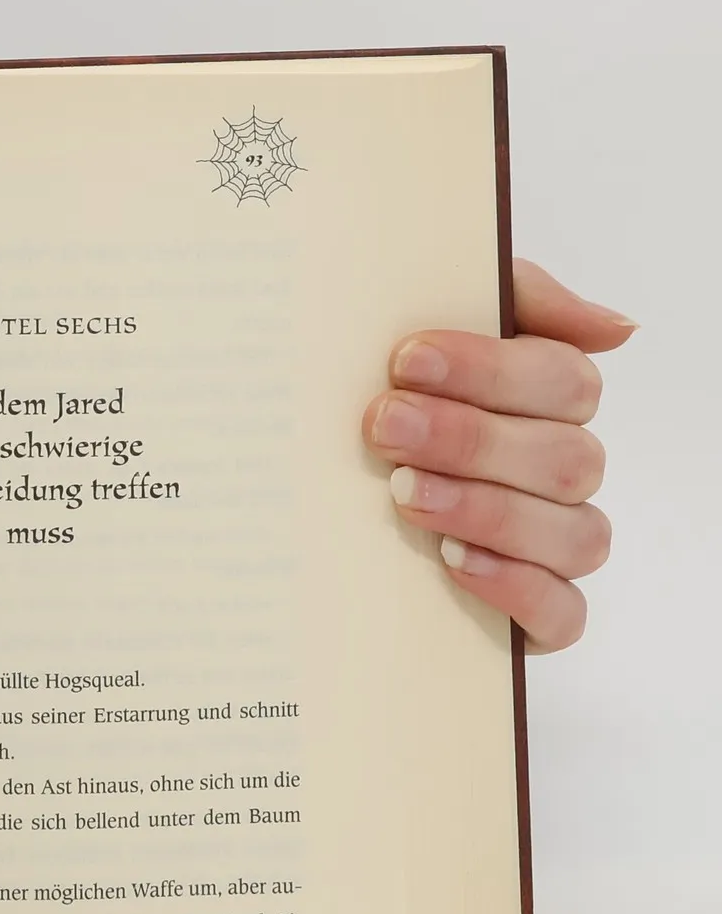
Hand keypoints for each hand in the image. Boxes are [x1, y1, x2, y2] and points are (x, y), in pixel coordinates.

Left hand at [363, 260, 633, 651]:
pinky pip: (563, 613)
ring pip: (573, 533)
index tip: (406, 361)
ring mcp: (552, 543)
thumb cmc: (381, 393)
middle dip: (470, 439)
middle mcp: (559, 470)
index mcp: (545, 399)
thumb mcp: (423, 317)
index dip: (489, 371)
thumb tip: (617, 329)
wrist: (295, 488)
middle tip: (385, 427)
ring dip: (487, 510)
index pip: (564, 380)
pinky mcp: (536, 612)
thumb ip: (516, 300)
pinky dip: (516, 587)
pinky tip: (454, 562)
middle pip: (564, 457)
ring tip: (404, 495)